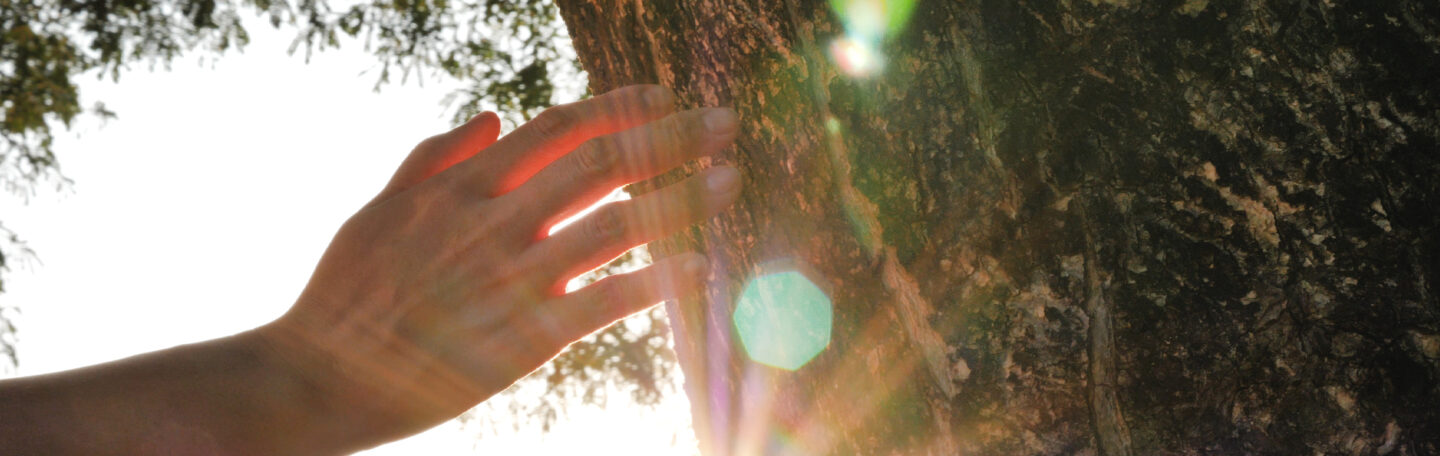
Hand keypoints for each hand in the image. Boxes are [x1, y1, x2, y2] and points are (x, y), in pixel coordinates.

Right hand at [256, 85, 739, 448]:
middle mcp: (495, 223)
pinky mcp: (526, 339)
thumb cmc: (347, 294)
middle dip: (671, 139)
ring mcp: (514, 280)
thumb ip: (433, 157)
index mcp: (461, 186)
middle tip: (724, 122)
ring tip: (731, 179)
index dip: (617, 108)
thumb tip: (492, 113)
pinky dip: (659, 280)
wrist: (319, 378)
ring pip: (619, 225)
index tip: (663, 96)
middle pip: (603, 164)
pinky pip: (608, 301)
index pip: (557, 130)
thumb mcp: (378, 209)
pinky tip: (701, 266)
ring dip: (683, 199)